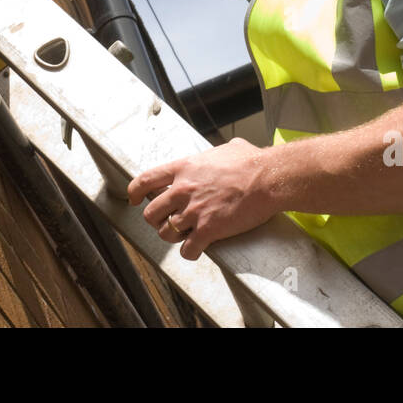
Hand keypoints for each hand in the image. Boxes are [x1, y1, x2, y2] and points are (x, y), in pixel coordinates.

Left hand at [126, 137, 278, 260]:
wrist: (268, 178)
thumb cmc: (251, 162)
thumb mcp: (226, 149)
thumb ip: (213, 155)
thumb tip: (223, 153)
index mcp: (184, 169)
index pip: (145, 181)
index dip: (135, 192)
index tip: (134, 199)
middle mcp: (183, 190)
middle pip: (151, 213)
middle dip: (156, 220)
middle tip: (166, 220)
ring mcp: (194, 212)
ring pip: (166, 234)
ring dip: (174, 237)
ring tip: (185, 234)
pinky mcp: (208, 230)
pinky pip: (188, 250)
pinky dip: (190, 253)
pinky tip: (197, 249)